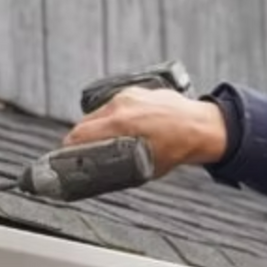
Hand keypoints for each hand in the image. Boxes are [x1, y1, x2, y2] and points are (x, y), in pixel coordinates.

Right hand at [63, 86, 228, 178]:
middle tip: (82, 152)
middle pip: (85, 122)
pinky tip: (119, 126)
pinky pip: (114, 105)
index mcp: (120, 125)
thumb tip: (102, 174)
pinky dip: (111, 116)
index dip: (69, 148)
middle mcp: (120, 106)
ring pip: (98, 112)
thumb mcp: (144, 167)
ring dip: (95, 126)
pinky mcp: (135, 92)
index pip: (79, 134)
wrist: (200, 127)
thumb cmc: (177, 149)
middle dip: (81, 138)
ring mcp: (128, 96)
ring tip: (101, 140)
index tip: (67, 155)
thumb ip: (119, 167)